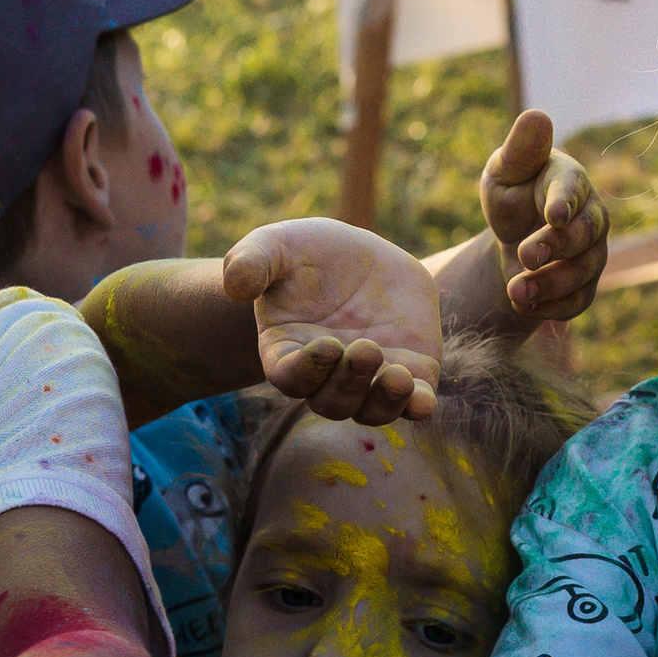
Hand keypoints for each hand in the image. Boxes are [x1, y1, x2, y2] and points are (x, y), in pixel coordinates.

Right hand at [223, 219, 440, 424]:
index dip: (307, 370)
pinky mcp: (409, 371)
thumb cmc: (304, 254)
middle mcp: (327, 376)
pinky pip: (413, 402)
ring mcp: (369, 378)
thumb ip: (251, 261)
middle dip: (349, 383)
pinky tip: (422, 400)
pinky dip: (417, 406)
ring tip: (399, 377)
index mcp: (287, 353)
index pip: (290, 378)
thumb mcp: (274, 245)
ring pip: (372, 411)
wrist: (356, 256)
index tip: (326, 345)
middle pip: (332, 402)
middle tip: (366, 349)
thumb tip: (235, 285)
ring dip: (385, 403)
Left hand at [479, 109, 606, 325]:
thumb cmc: (512, 194)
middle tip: (524, 256)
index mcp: (569, 182)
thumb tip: (536, 115)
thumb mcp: (505, 172)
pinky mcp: (584, 286)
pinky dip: (551, 308)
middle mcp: (590, 217)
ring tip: (514, 291)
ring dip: (549, 285)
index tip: (552, 215)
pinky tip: (522, 306)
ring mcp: (591, 254)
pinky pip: (577, 301)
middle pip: (586, 235)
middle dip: (556, 248)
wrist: (512, 239)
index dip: (565, 202)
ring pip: (583, 273)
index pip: (574, 189)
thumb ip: (520, 150)